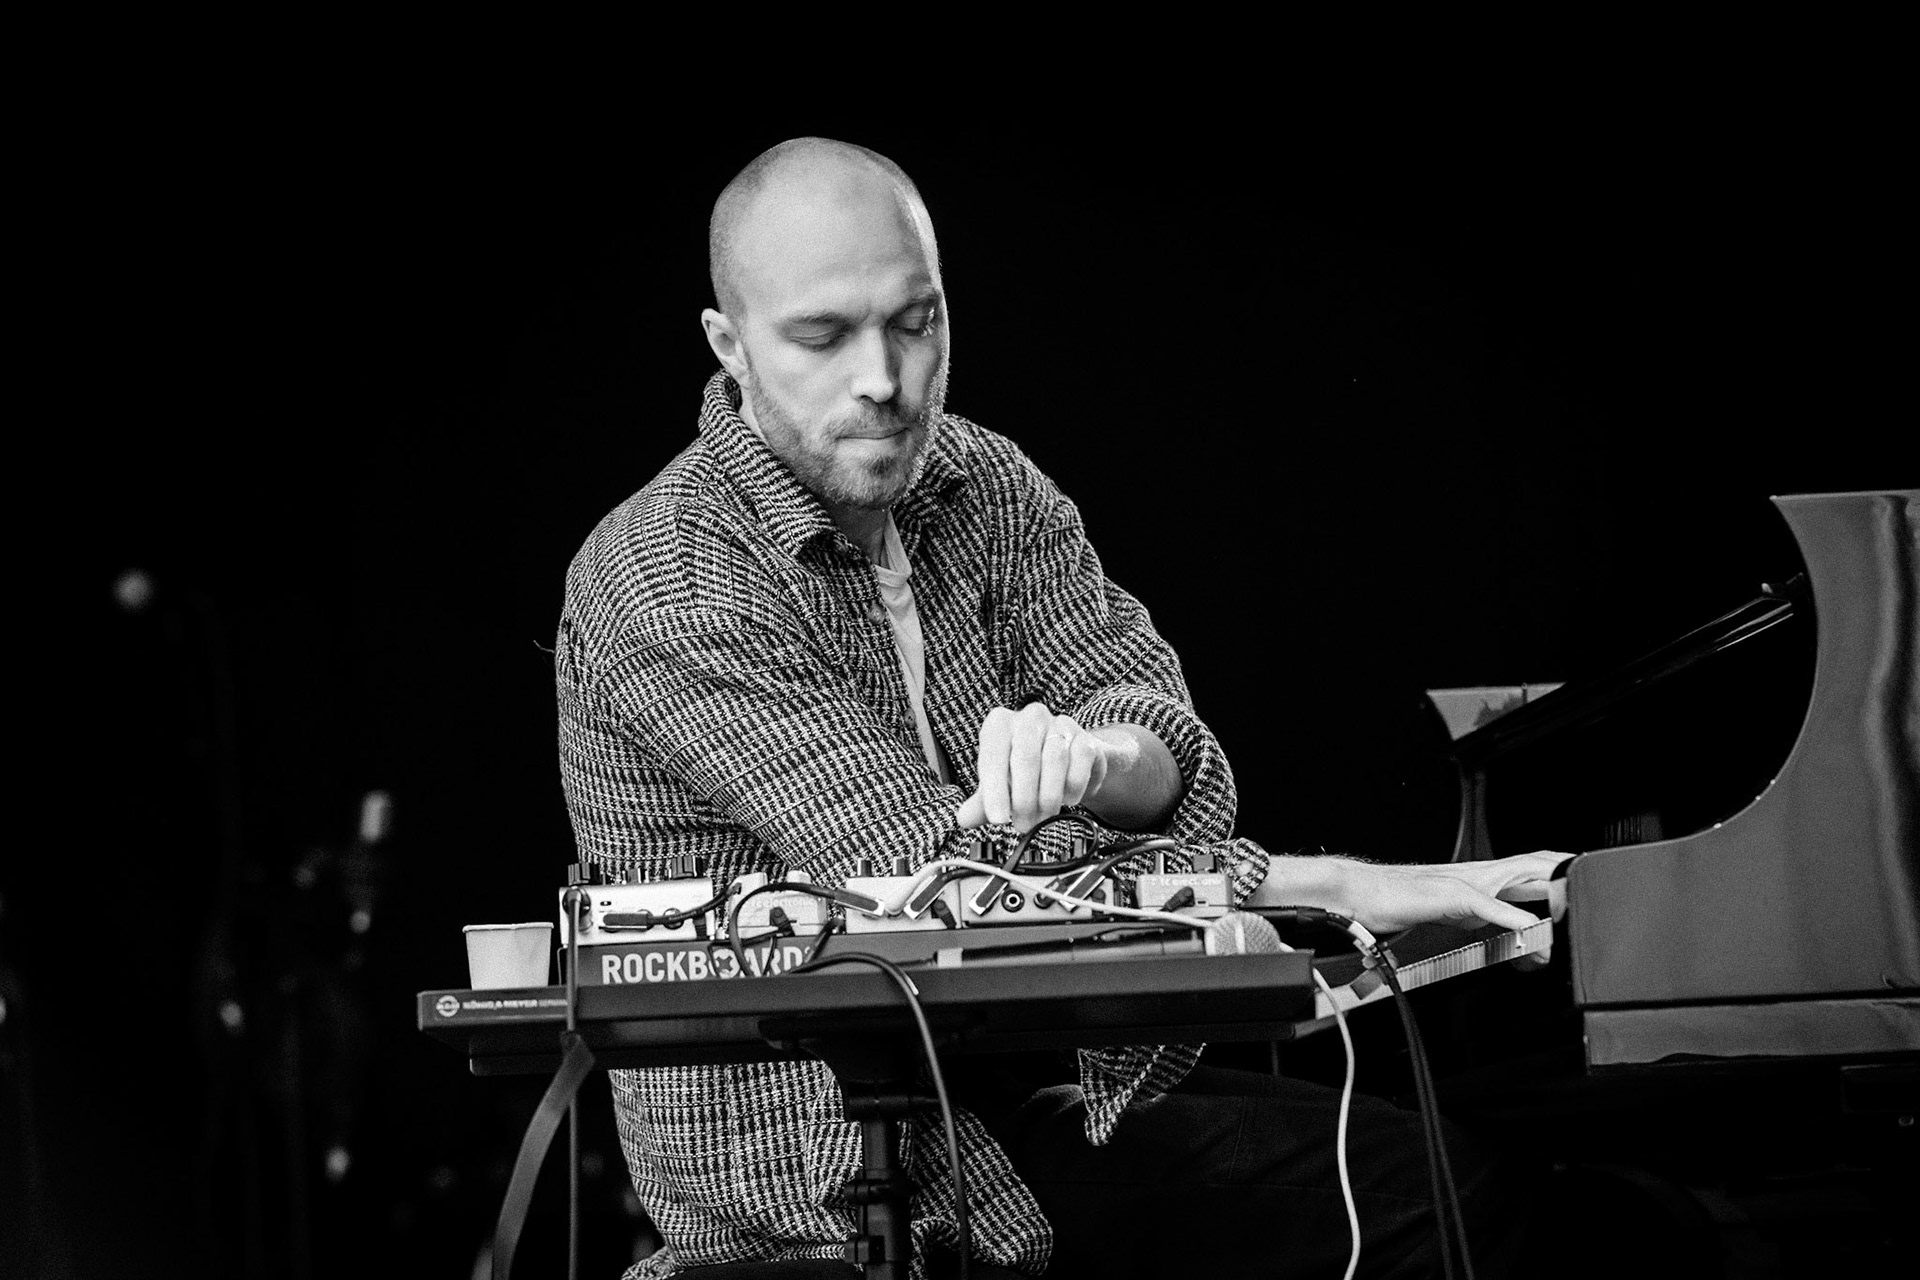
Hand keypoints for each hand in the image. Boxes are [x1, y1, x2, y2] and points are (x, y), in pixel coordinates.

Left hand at [955, 703, 1115, 831]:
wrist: (1064, 765)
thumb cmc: (1022, 773)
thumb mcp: (998, 787)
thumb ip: (982, 803)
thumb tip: (964, 818)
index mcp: (1000, 725)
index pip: (993, 755)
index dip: (995, 790)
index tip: (998, 818)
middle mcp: (1029, 717)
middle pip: (1025, 756)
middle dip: (1024, 797)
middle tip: (1023, 824)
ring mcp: (1060, 724)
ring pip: (1055, 757)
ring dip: (1049, 795)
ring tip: (1044, 815)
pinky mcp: (1085, 738)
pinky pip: (1082, 760)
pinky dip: (1075, 785)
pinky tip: (1068, 799)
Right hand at [1312, 850, 1573, 941]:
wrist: (1356, 893)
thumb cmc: (1396, 905)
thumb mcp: (1453, 920)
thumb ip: (1486, 927)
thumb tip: (1520, 941)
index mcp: (1480, 880)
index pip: (1532, 868)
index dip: (1563, 871)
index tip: (1592, 883)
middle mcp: (1476, 876)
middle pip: (1533, 866)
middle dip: (1566, 875)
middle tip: (1597, 889)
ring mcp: (1462, 883)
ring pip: (1515, 878)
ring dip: (1546, 889)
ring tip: (1573, 903)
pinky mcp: (1445, 897)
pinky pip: (1483, 904)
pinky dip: (1507, 914)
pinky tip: (1526, 927)